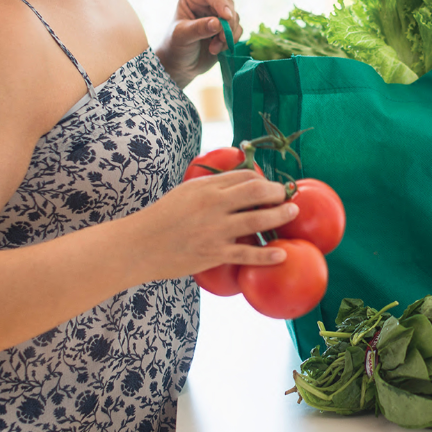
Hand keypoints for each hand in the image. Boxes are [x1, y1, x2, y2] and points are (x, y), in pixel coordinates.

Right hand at [134, 169, 297, 280]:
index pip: (244, 176)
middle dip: (278, 192)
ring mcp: (215, 230)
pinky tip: (282, 254)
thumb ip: (210, 186)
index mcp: (206, 187)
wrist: (139, 245)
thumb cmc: (162, 218)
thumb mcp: (185, 192)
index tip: (270, 187)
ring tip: (293, 213)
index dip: (263, 179)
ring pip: (257, 221)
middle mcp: (213, 205)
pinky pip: (246, 254)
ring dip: (280, 216)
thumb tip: (235, 182)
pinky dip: (267, 255)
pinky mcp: (213, 254)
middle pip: (256, 193)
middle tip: (287, 196)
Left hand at [155, 0, 241, 87]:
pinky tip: (217, 50)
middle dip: (228, 23)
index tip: (227, 17)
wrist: (180, 65)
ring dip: (228, 35)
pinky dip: (231, 41)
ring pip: (234, 18)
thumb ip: (198, 29)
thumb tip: (218, 23)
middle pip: (227, 4)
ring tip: (214, 48)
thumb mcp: (182, 37)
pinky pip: (237, 30)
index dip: (220, 3)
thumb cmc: (175, 47)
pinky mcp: (225, 29)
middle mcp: (206, 4)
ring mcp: (217, 16)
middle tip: (222, 39)